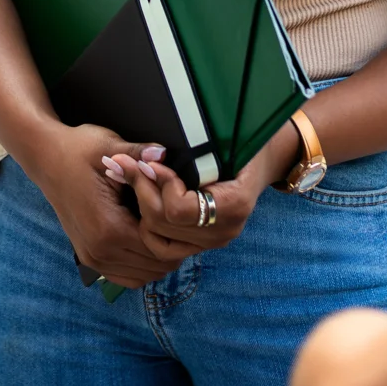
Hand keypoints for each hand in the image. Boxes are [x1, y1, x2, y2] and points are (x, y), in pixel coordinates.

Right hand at [20, 122, 192, 287]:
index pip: (160, 249)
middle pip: (155, 266)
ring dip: (158, 259)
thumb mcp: (109, 146)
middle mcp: (100, 250)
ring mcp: (93, 257)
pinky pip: (125, 277)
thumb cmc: (79, 150)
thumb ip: (139, 153)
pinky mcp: (89, 258)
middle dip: (173, 247)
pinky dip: (141, 267)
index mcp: (110, 227)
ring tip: (165, 232)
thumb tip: (163, 151)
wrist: (46, 159)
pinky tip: (146, 243)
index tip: (185, 215)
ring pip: (143, 276)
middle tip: (180, 223)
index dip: (179, 235)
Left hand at [99, 140, 277, 255]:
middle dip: (142, 190)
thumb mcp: (222, 138)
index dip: (159, 184)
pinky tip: (143, 202)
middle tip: (126, 165)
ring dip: (140, 207)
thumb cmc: (241, 142)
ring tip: (133, 179)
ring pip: (157, 237)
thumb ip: (191, 149)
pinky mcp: (201, 244)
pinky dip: (148, 226)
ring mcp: (213, 241)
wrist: (260, 162)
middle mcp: (224, 230)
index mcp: (234, 204)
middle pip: (163, 223)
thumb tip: (151, 155)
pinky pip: (162, 247)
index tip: (149, 162)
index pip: (179, 208)